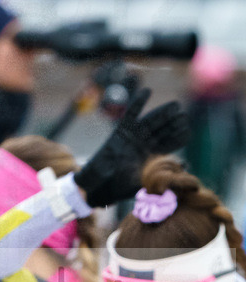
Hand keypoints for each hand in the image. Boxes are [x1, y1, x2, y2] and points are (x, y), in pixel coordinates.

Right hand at [74, 88, 189, 206]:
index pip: (169, 143)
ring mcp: (133, 137)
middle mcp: (144, 144)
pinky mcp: (120, 131)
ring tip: (175, 106)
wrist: (98, 186)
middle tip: (183, 116)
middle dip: (173, 122)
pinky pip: (130, 114)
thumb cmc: (119, 187)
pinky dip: (138, 103)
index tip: (187, 130)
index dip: (179, 136)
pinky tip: (147, 91)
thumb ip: (164, 173)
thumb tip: (185, 165)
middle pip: (162, 130)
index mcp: (152, 156)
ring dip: (162, 113)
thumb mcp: (146, 182)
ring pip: (150, 121)